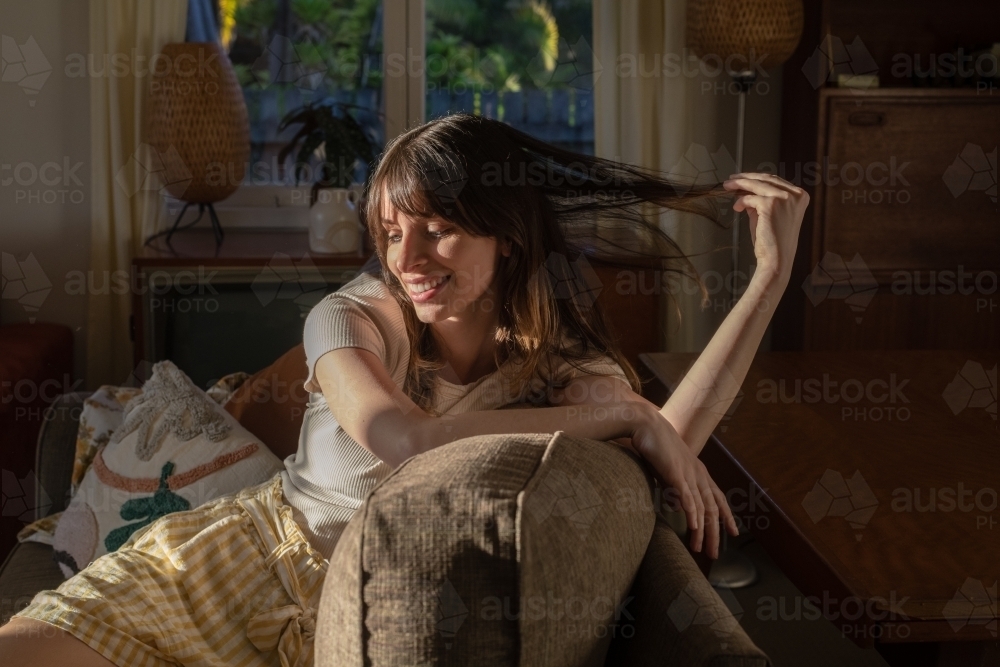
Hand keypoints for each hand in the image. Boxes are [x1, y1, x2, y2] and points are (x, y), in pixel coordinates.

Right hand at [629, 403, 738, 558]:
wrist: (646, 425)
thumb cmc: (654, 447)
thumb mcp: (666, 472)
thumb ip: (672, 489)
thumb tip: (675, 507)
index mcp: (698, 472)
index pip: (718, 498)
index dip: (726, 516)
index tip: (733, 533)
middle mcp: (699, 474)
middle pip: (713, 508)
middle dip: (714, 533)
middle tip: (713, 554)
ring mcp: (689, 473)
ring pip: (702, 507)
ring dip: (702, 530)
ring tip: (699, 548)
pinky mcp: (676, 473)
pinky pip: (688, 497)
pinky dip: (693, 513)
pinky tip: (695, 527)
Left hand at [723, 173, 808, 282]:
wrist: (776, 260)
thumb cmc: (773, 241)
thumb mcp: (769, 216)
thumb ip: (761, 202)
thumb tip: (747, 192)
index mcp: (801, 196)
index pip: (775, 181)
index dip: (757, 178)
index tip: (743, 179)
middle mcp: (796, 194)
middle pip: (766, 179)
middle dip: (746, 178)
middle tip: (731, 180)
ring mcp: (784, 198)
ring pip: (757, 184)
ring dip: (740, 184)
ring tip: (727, 187)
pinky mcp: (771, 204)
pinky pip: (750, 198)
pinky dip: (741, 202)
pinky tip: (736, 208)